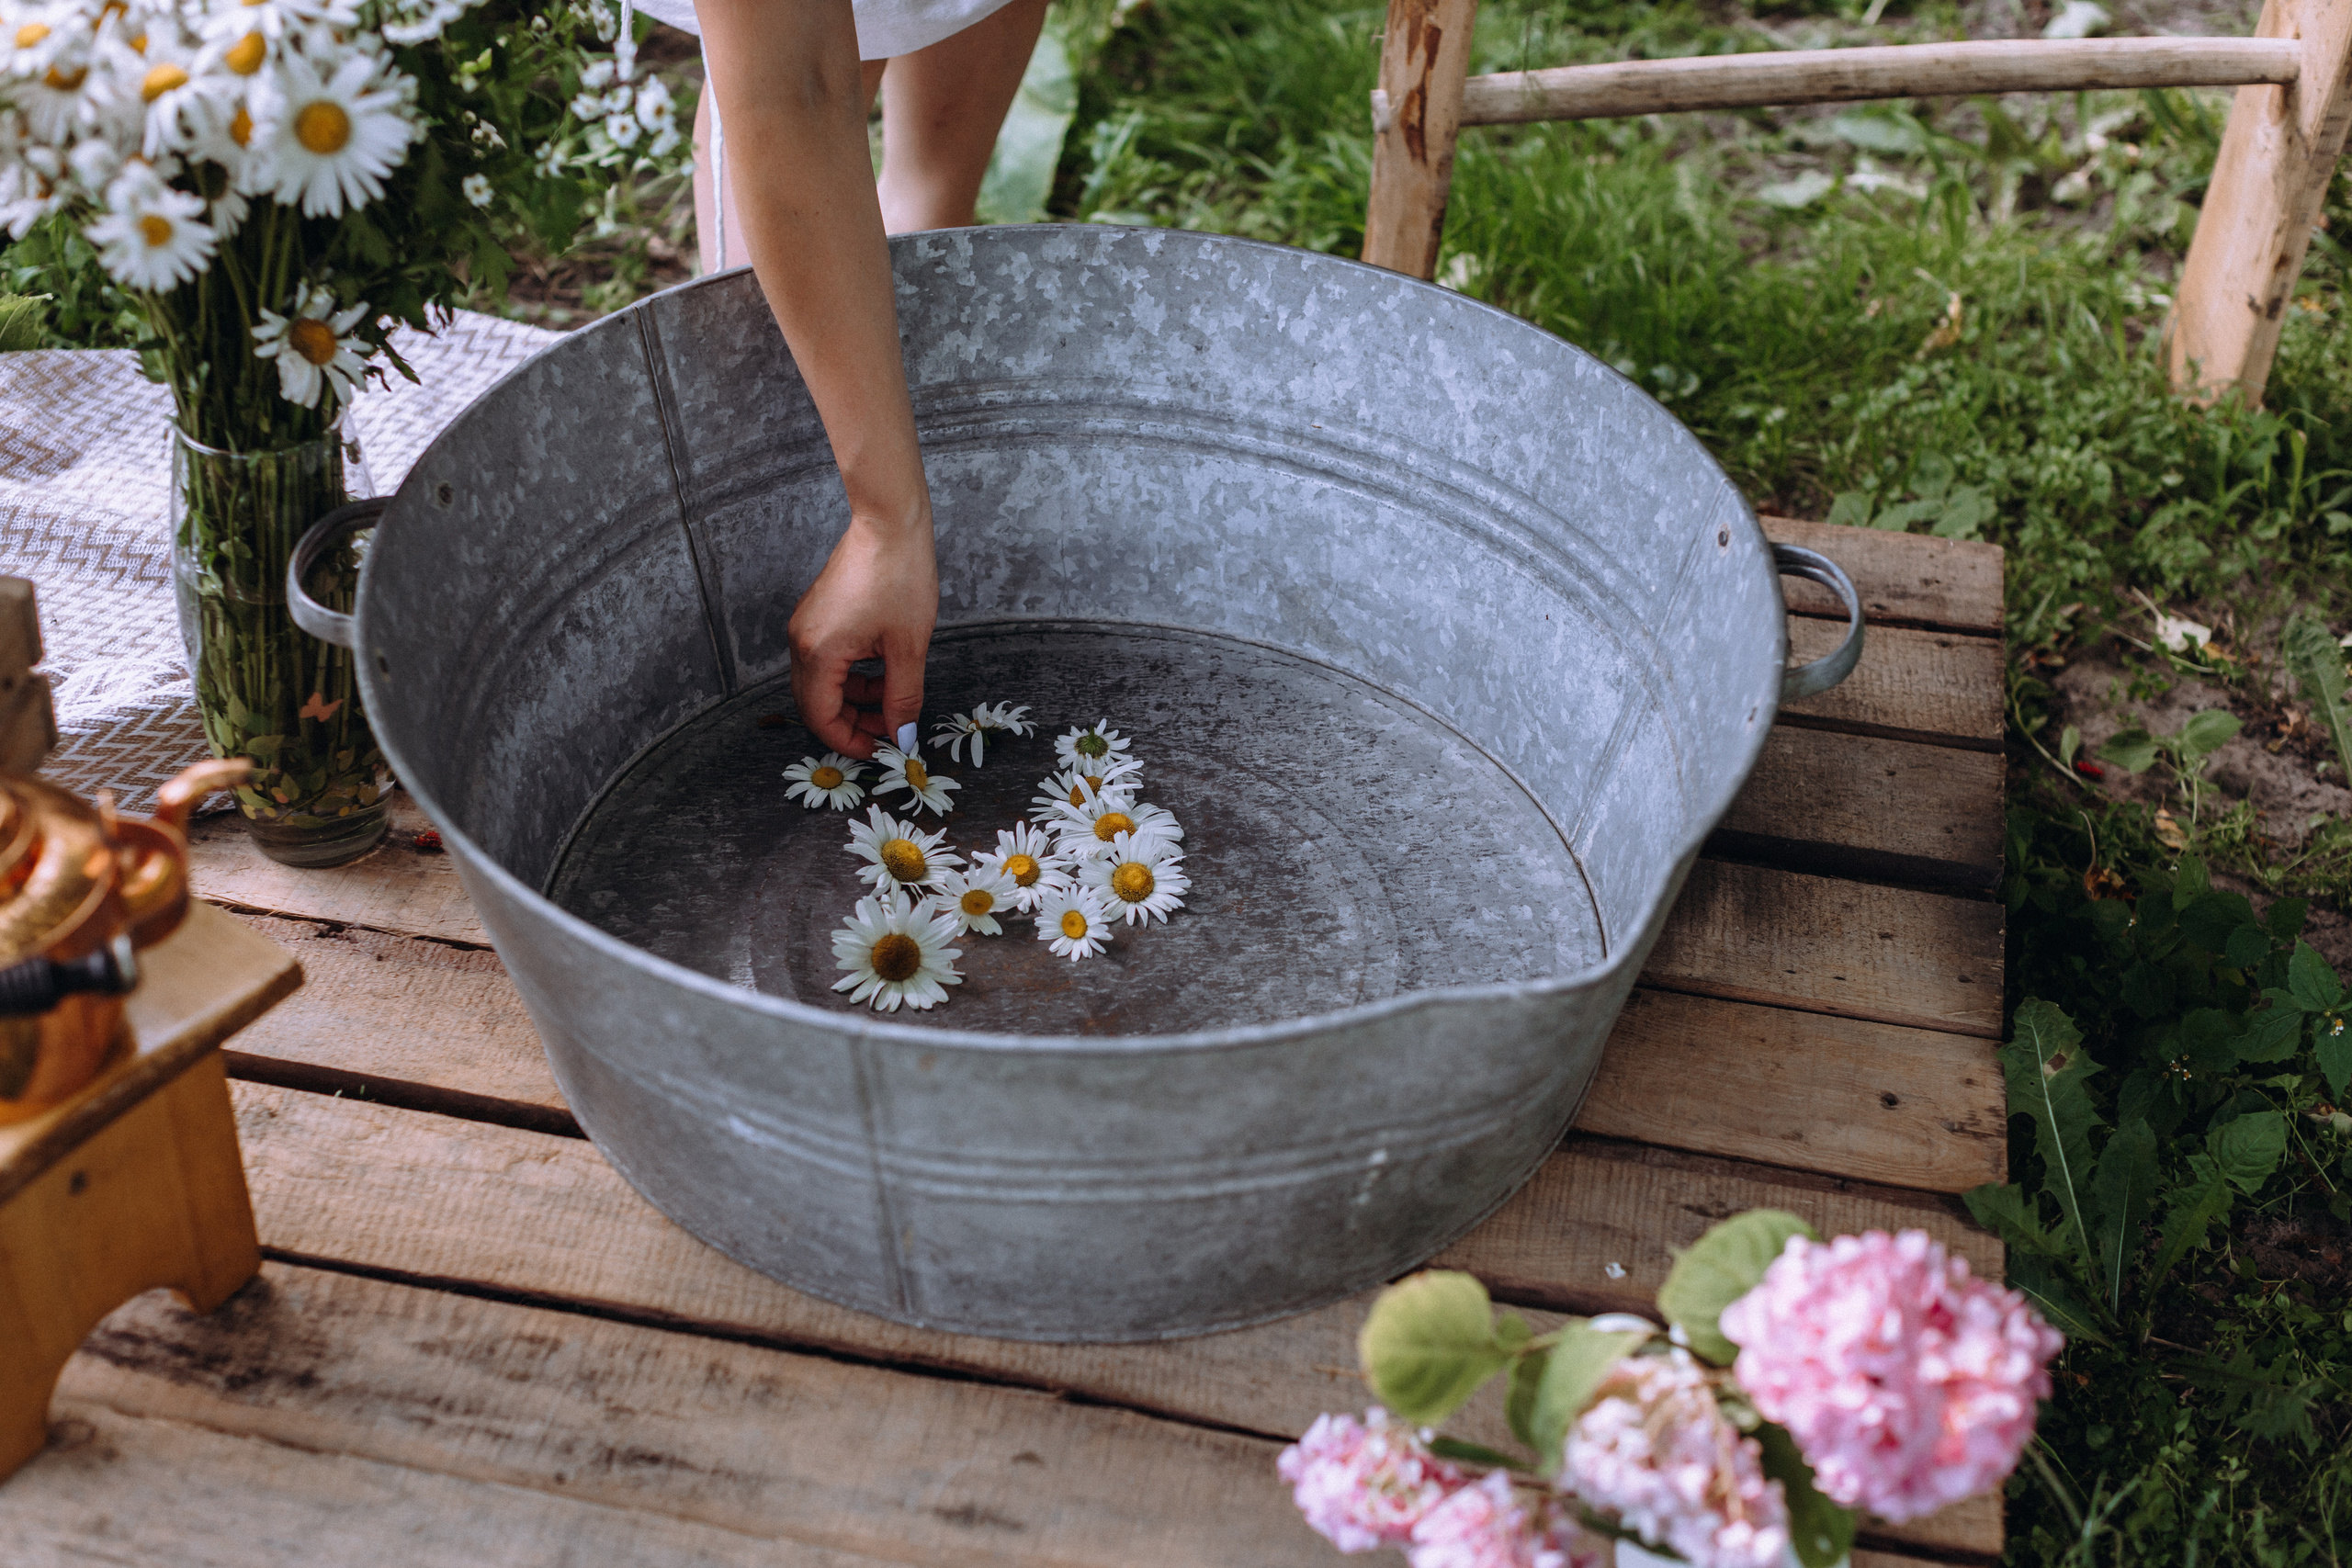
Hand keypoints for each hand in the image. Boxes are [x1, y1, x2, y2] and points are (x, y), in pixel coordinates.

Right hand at [788, 507, 938, 757]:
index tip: (880, 751)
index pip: (821, 717)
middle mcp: (801, 641)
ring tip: (892, 703)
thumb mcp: (909, 648)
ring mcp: (806, 626)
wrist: (889, 524)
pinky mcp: (817, 616)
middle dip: (851, 724)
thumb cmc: (899, 577)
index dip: (849, 741)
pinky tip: (883, 675)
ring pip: (821, 683)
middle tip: (887, 733)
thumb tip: (902, 735)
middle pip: (815, 704)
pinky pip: (827, 660)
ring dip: (853, 700)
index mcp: (818, 652)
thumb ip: (903, 698)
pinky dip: (851, 677)